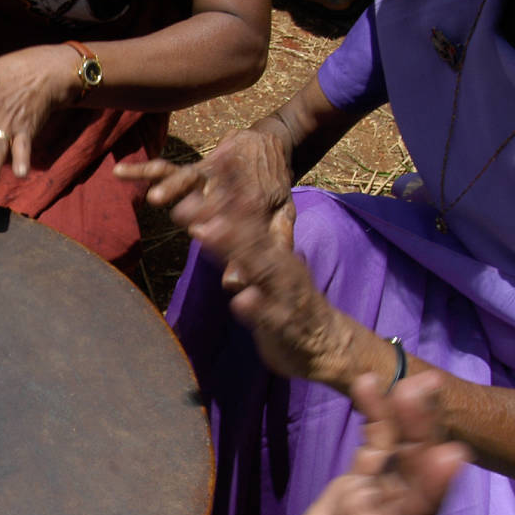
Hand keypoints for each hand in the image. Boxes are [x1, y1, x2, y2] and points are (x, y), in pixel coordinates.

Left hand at [121, 133, 356, 383]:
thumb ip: (242, 252)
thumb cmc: (289, 308)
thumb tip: (212, 223)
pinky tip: (241, 298)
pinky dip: (256, 306)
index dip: (227, 195)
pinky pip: (270, 315)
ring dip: (233, 248)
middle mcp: (278, 266)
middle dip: (218, 214)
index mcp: (272, 253)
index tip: (207, 168)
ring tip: (207, 230)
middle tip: (187, 198)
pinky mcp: (283, 324)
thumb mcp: (265, 273)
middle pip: (247, 235)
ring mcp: (282, 293)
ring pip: (258, 267)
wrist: (327, 345)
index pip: (247, 219)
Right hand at [273, 372, 468, 514]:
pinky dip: (374, 419)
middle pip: (411, 475)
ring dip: (406, 418)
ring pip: (397, 455)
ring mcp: (374, 503)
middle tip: (426, 391)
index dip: (430, 488)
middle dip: (421, 433)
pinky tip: (370, 383)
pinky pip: (370, 451)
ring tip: (410, 378)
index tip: (450, 456)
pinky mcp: (354, 493)